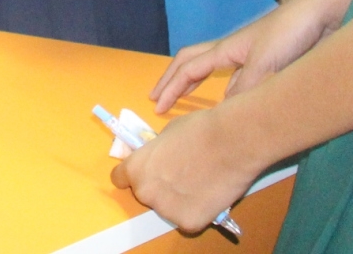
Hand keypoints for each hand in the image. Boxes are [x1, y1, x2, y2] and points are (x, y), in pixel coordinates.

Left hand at [111, 108, 260, 235]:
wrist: (231, 142)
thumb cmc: (198, 129)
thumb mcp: (166, 135)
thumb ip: (157, 153)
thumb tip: (160, 160)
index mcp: (135, 168)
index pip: (121, 179)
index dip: (135, 175)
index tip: (148, 173)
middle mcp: (145, 192)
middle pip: (146, 193)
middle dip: (160, 187)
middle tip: (182, 175)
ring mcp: (166, 210)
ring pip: (168, 208)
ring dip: (179, 200)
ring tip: (201, 183)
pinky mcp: (189, 223)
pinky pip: (189, 219)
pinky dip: (198, 211)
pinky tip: (210, 195)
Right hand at [151, 0, 336, 114]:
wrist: (324, 14)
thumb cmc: (291, 33)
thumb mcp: (266, 63)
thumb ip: (244, 88)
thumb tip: (223, 112)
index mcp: (228, 48)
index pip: (189, 68)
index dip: (171, 87)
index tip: (156, 106)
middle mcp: (235, 50)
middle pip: (192, 61)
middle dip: (172, 78)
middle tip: (158, 96)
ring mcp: (252, 55)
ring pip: (215, 69)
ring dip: (196, 81)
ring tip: (186, 96)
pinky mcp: (271, 61)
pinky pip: (238, 77)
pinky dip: (226, 90)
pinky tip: (233, 101)